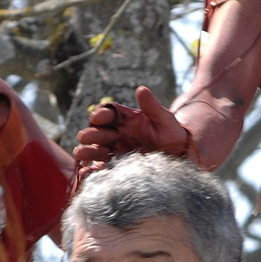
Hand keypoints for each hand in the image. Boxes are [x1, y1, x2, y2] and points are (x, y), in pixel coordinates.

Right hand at [71, 85, 193, 172]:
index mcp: (125, 119)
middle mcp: (117, 134)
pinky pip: (100, 169)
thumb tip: (141, 89)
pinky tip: (86, 172)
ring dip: (86, 151)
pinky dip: (91, 171)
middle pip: (97, 132)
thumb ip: (153, 107)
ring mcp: (115, 151)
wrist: (179, 158)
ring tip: (81, 153)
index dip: (101, 114)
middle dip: (90, 134)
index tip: (99, 117)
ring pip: (95, 150)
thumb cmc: (172, 135)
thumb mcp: (165, 120)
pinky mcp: (115, 168)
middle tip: (86, 137)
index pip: (108, 113)